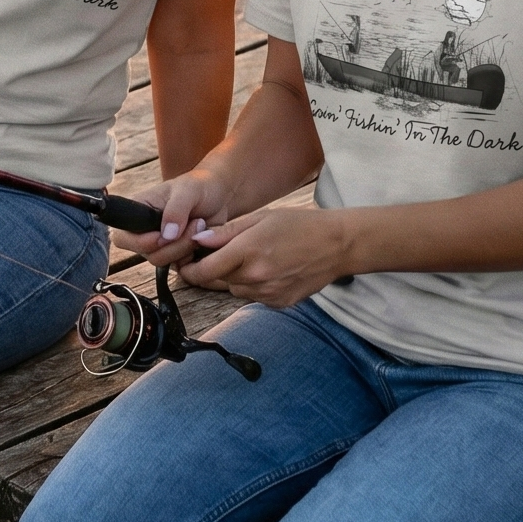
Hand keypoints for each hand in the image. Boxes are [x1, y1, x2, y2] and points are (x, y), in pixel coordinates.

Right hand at [108, 167, 232, 258]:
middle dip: (174, 244)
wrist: (219, 196)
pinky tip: (203, 238)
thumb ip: (175, 210)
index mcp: (138, 212)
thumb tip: (166, 235)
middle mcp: (145, 232)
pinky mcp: (176, 257)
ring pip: (164, 262)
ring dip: (186, 247)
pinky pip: (181, 267)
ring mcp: (160, 247)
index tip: (163, 234)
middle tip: (195, 223)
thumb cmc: (199, 186)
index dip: (140, 242)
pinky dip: (194, 255)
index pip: (122, 238)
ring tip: (200, 226)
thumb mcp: (188, 190)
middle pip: (147, 254)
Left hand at [179, 207, 354, 307]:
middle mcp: (255, 277)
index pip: (204, 270)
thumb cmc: (300, 225)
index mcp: (247, 251)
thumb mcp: (261, 218)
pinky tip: (269, 269)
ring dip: (234, 278)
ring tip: (253, 258)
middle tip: (221, 254)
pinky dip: (253, 286)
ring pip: (235, 290)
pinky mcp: (279, 303)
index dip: (190, 269)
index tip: (185, 264)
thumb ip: (227, 232)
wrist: (337, 246)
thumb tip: (198, 240)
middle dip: (213, 269)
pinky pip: (254, 297)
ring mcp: (268, 293)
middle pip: (218, 281)